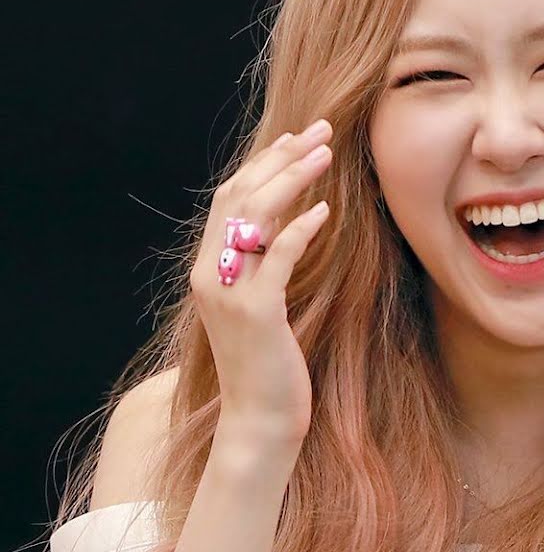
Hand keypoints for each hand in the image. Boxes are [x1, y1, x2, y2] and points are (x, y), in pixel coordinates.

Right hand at [189, 120, 333, 464]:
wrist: (260, 422)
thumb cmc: (269, 365)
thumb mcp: (262, 305)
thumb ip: (264, 263)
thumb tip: (290, 218)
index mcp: (208, 270)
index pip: (231, 198)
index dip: (264, 162)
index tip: (298, 138)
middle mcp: (210, 276)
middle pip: (241, 196)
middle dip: (282, 156)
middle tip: (322, 130)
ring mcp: (229, 294)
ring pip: (255, 217)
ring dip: (293, 178)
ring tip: (327, 154)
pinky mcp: (256, 314)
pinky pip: (277, 258)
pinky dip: (300, 229)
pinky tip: (325, 212)